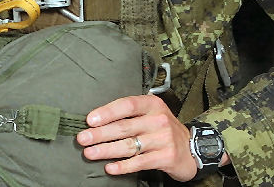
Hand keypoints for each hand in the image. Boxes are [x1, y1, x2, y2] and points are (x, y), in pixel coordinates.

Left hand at [76, 94, 197, 180]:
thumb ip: (131, 114)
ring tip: (90, 153)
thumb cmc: (162, 128)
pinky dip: (123, 166)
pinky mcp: (165, 157)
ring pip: (129, 145)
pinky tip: (110, 168)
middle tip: (82, 139)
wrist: (191, 148)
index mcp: (152, 104)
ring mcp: (163, 138)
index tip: (90, 120)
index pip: (127, 105)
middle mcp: (158, 119)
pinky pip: (139, 162)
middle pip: (124, 127)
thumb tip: (98, 119)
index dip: (107, 112)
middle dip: (100, 134)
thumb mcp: (151, 113)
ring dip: (106, 150)